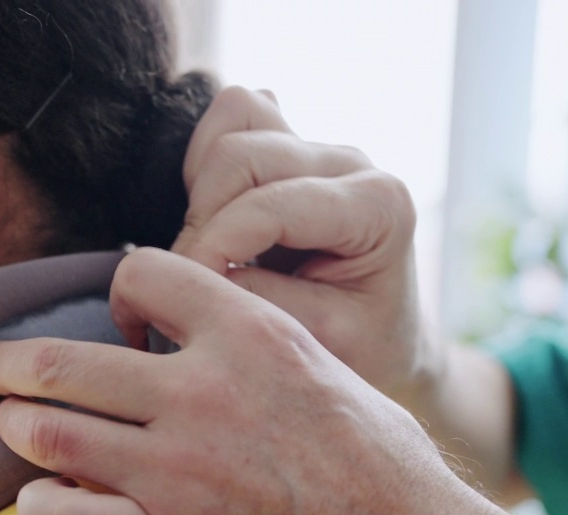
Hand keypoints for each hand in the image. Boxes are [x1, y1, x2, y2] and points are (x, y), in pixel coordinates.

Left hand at [0, 249, 469, 514]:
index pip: (142, 272)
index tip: (115, 320)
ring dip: (18, 428)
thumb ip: (257, 340)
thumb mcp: (328, 368)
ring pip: (51, 434)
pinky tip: (41, 501)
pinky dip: (39, 507)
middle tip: (1, 369)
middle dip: (15, 363)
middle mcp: (204, 394)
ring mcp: (180, 471)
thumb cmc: (379, 461)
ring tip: (11, 427)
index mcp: (250, 336)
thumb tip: (207, 318)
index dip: (116, 288)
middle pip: (66, 360)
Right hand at [174, 87, 434, 397]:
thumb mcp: (321, 340)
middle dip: (201, 221)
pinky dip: (206, 161)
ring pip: (232, 126)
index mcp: (378, 206)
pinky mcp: (288, 141)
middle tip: (191, 281)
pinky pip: (232, 115)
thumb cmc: (360, 346)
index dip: (214, 248)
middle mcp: (350, 163)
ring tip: (207, 252)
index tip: (189, 295)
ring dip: (200, 192)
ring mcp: (318, 146)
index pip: (270, 205)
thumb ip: (263, 299)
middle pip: (241, 154)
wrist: (378, 343)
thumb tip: (199, 268)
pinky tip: (214, 219)